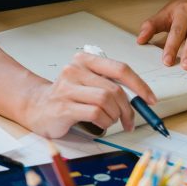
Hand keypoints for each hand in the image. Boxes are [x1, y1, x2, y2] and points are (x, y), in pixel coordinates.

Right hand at [21, 52, 156, 138]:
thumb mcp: (88, 83)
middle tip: (128, 120)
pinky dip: (104, 122)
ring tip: (109, 120)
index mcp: (84, 61)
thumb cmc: (67, 97)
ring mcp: (67, 88)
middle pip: (115, 89)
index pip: (120, 69)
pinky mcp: (64, 107)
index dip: (140, 85)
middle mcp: (74, 70)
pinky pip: (96, 114)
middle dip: (127, 109)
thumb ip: (110, 84)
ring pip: (107, 101)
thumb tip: (142, 97)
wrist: (36, 107)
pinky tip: (99, 124)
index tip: (150, 99)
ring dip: (114, 116)